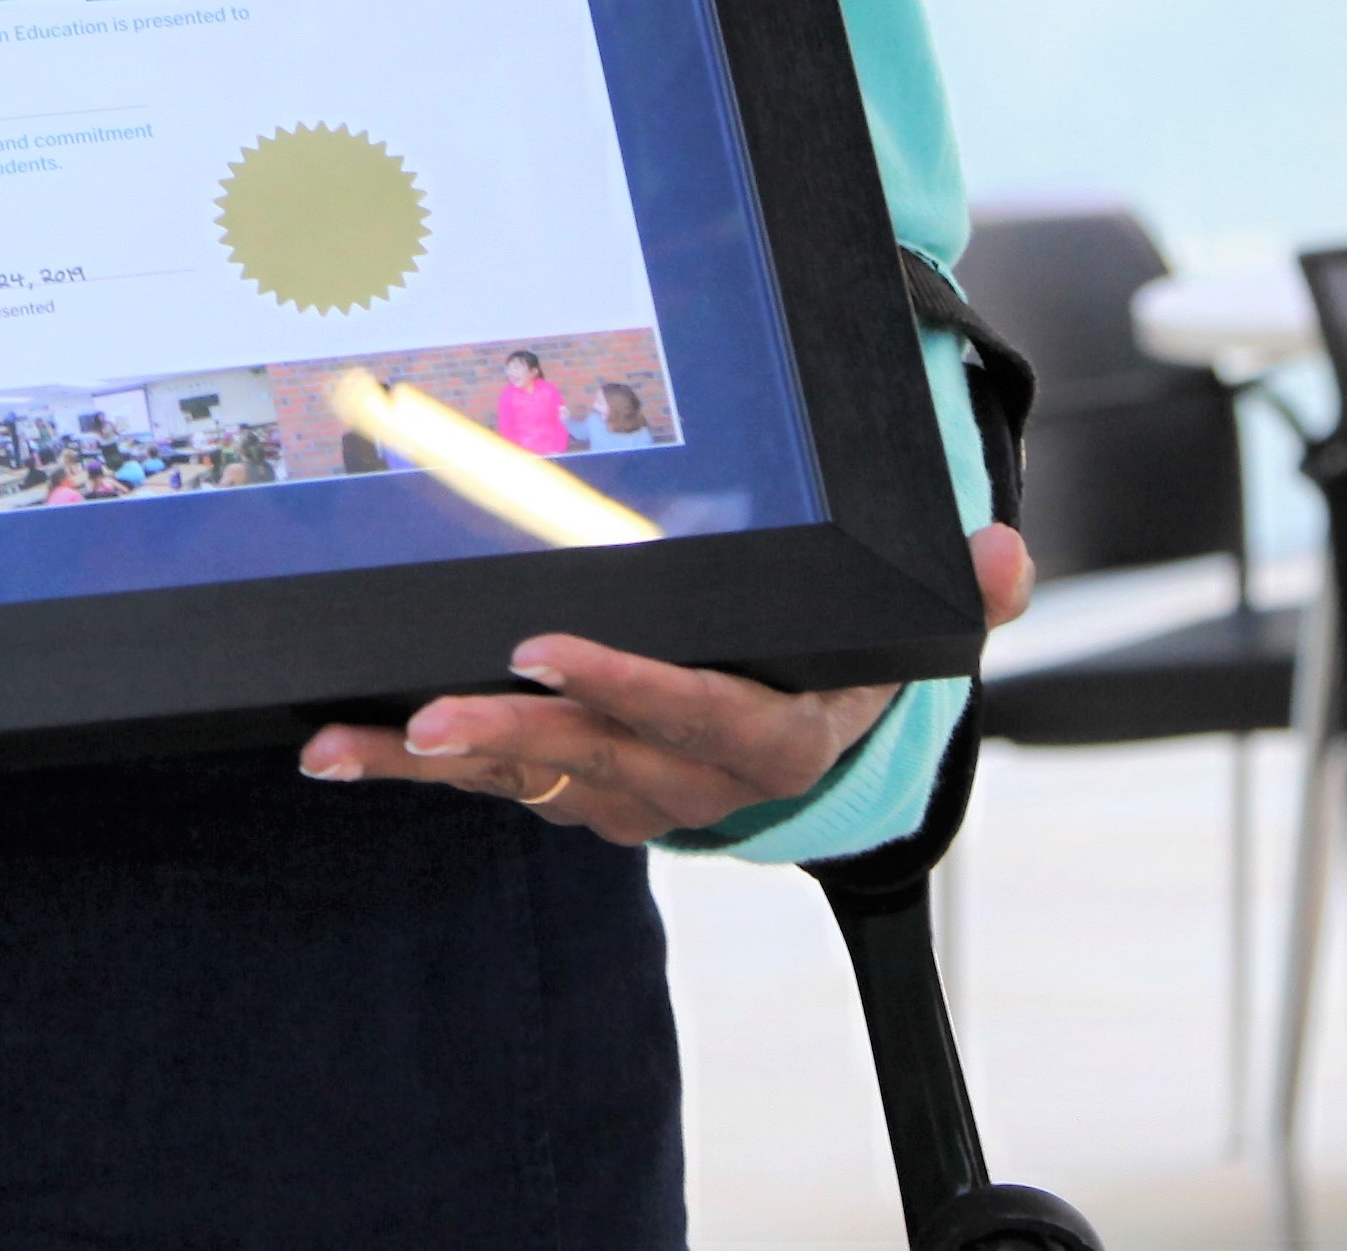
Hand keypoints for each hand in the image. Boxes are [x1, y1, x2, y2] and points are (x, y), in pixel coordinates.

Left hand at [297, 525, 1032, 844]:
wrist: (819, 742)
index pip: (701, 717)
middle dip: (512, 733)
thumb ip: (972, 590)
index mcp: (778, 738)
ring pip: (529, 775)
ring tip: (359, 739)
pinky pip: (493, 779)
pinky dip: (416, 764)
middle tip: (434, 711)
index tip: (552, 647)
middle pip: (597, 756)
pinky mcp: (574, 783)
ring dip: (441, 759)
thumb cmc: (850, 663)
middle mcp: (694, 778)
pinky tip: (342, 746)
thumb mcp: (923, 627)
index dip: (628, 687)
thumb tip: (1004, 558)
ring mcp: (626, 789)